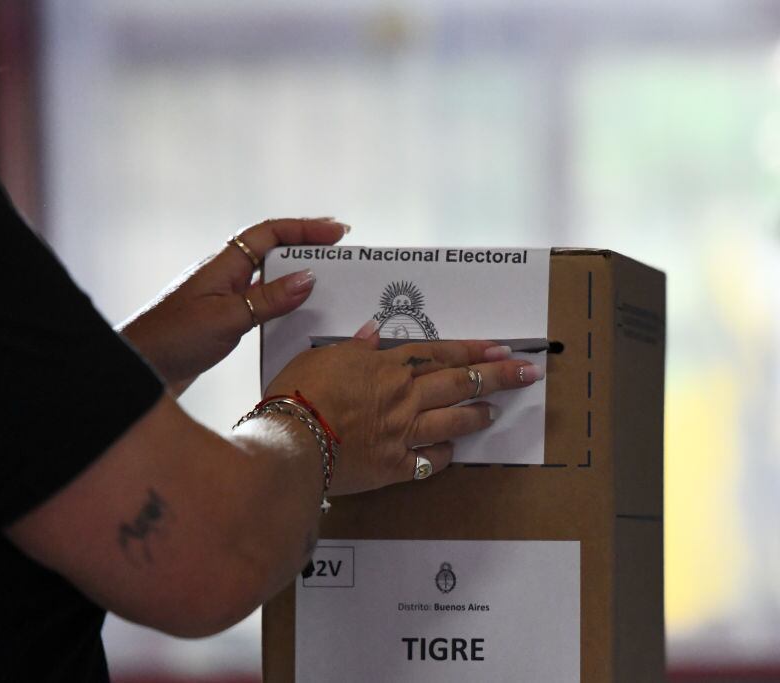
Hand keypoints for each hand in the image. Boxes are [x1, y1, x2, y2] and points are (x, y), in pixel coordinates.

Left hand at [119, 217, 348, 393]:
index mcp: (223, 264)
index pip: (270, 233)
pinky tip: (299, 319)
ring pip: (268, 279)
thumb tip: (308, 277)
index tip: (339, 233)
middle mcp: (224, 275)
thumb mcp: (227, 318)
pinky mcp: (221, 322)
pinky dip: (283, 306)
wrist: (138, 368)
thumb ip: (268, 299)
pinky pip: (260, 305)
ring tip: (330, 286)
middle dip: (307, 248)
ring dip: (297, 279)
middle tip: (343, 255)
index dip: (305, 228)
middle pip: (272, 251)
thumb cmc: (173, 339)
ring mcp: (222, 298)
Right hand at [263, 325, 543, 495]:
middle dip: (498, 376)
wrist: (292, 441)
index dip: (472, 350)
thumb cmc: (300, 394)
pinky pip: (430, 461)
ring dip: (477, 414)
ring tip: (494, 411)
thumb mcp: (323, 357)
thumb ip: (354, 348)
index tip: (500, 346)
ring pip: (453, 420)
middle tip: (527, 373)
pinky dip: (443, 454)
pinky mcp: (394, 466)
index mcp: (387, 367)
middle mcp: (404, 397)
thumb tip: (373, 334)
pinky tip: (451, 452)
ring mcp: (403, 433)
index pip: (439, 353)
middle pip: (459, 382)